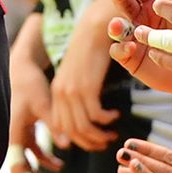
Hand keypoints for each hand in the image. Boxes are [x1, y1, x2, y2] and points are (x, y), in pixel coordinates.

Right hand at [8, 20, 61, 172]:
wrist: (22, 67)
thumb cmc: (30, 83)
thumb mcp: (43, 102)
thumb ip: (54, 124)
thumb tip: (66, 146)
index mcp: (13, 132)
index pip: (18, 168)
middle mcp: (13, 137)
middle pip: (20, 170)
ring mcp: (18, 135)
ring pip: (28, 164)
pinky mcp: (25, 131)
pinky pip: (34, 153)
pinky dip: (46, 161)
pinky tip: (60, 164)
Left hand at [48, 0, 121, 150]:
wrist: (93, 30)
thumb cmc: (90, 53)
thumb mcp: (78, 77)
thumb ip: (77, 95)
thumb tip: (87, 116)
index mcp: (56, 92)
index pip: (60, 126)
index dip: (76, 139)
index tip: (93, 140)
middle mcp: (60, 94)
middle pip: (71, 131)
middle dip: (89, 142)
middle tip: (106, 142)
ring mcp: (72, 91)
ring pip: (83, 127)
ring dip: (100, 135)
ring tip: (113, 132)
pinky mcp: (86, 87)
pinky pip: (96, 116)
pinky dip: (107, 120)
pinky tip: (115, 114)